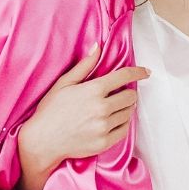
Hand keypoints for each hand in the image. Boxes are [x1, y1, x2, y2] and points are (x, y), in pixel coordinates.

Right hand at [18, 45, 148, 180]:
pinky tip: (113, 121)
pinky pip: (124, 130)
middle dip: (128, 93)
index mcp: (93, 90)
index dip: (137, 72)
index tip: (145, 72)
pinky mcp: (104, 142)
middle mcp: (102, 108)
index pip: (123, 77)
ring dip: (125, 108)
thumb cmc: (50, 110)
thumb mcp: (64, 84)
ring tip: (114, 108)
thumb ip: (84, 66)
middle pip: (130, 97)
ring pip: (129, 113)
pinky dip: (123, 124)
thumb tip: (98, 47)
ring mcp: (104, 127)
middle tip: (120, 94)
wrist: (42, 141)